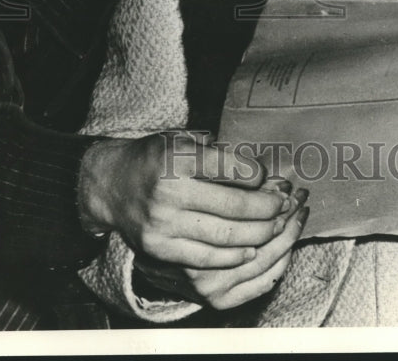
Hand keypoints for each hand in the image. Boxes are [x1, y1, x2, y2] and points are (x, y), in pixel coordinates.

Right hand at [78, 130, 290, 267]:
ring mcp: (163, 225)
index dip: (258, 175)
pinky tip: (251, 249)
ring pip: (227, 237)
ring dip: (260, 234)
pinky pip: (208, 258)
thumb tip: (264, 173)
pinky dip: (235, 256)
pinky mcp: (160, 250)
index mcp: (176, 157)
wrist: (111, 185)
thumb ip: (219, 153)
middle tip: (286, 203)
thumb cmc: (155, 157)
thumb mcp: (183, 138)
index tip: (269, 177)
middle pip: (235, 207)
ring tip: (277, 226)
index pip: (231, 168)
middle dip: (269, 207)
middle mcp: (168, 192)